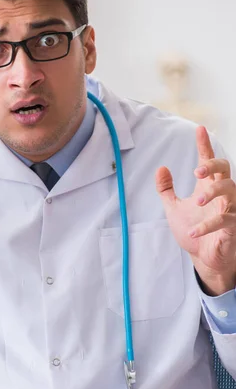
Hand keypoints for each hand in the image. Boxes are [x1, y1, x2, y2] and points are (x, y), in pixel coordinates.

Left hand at [156, 126, 235, 295]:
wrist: (203, 258)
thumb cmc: (193, 230)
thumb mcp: (174, 208)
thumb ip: (166, 189)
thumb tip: (161, 168)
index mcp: (207, 187)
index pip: (208, 161)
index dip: (204, 145)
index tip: (199, 129)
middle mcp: (222, 195)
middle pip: (226, 170)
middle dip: (214, 165)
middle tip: (197, 171)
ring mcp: (230, 209)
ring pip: (232, 190)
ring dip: (213, 193)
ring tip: (196, 201)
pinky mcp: (233, 227)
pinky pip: (225, 220)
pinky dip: (207, 226)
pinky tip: (192, 231)